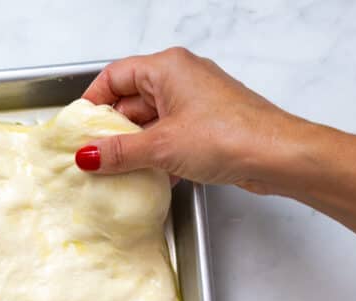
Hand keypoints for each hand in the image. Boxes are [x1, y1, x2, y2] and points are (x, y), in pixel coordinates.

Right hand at [79, 47, 294, 192]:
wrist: (276, 155)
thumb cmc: (229, 135)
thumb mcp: (161, 146)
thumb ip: (119, 153)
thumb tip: (88, 156)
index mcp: (167, 67)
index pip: (115, 76)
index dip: (93, 102)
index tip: (79, 129)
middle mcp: (182, 78)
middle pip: (132, 100)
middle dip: (113, 130)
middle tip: (96, 157)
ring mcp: (196, 103)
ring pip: (152, 122)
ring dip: (136, 147)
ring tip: (120, 172)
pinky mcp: (208, 127)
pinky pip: (170, 137)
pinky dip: (158, 155)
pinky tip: (153, 178)